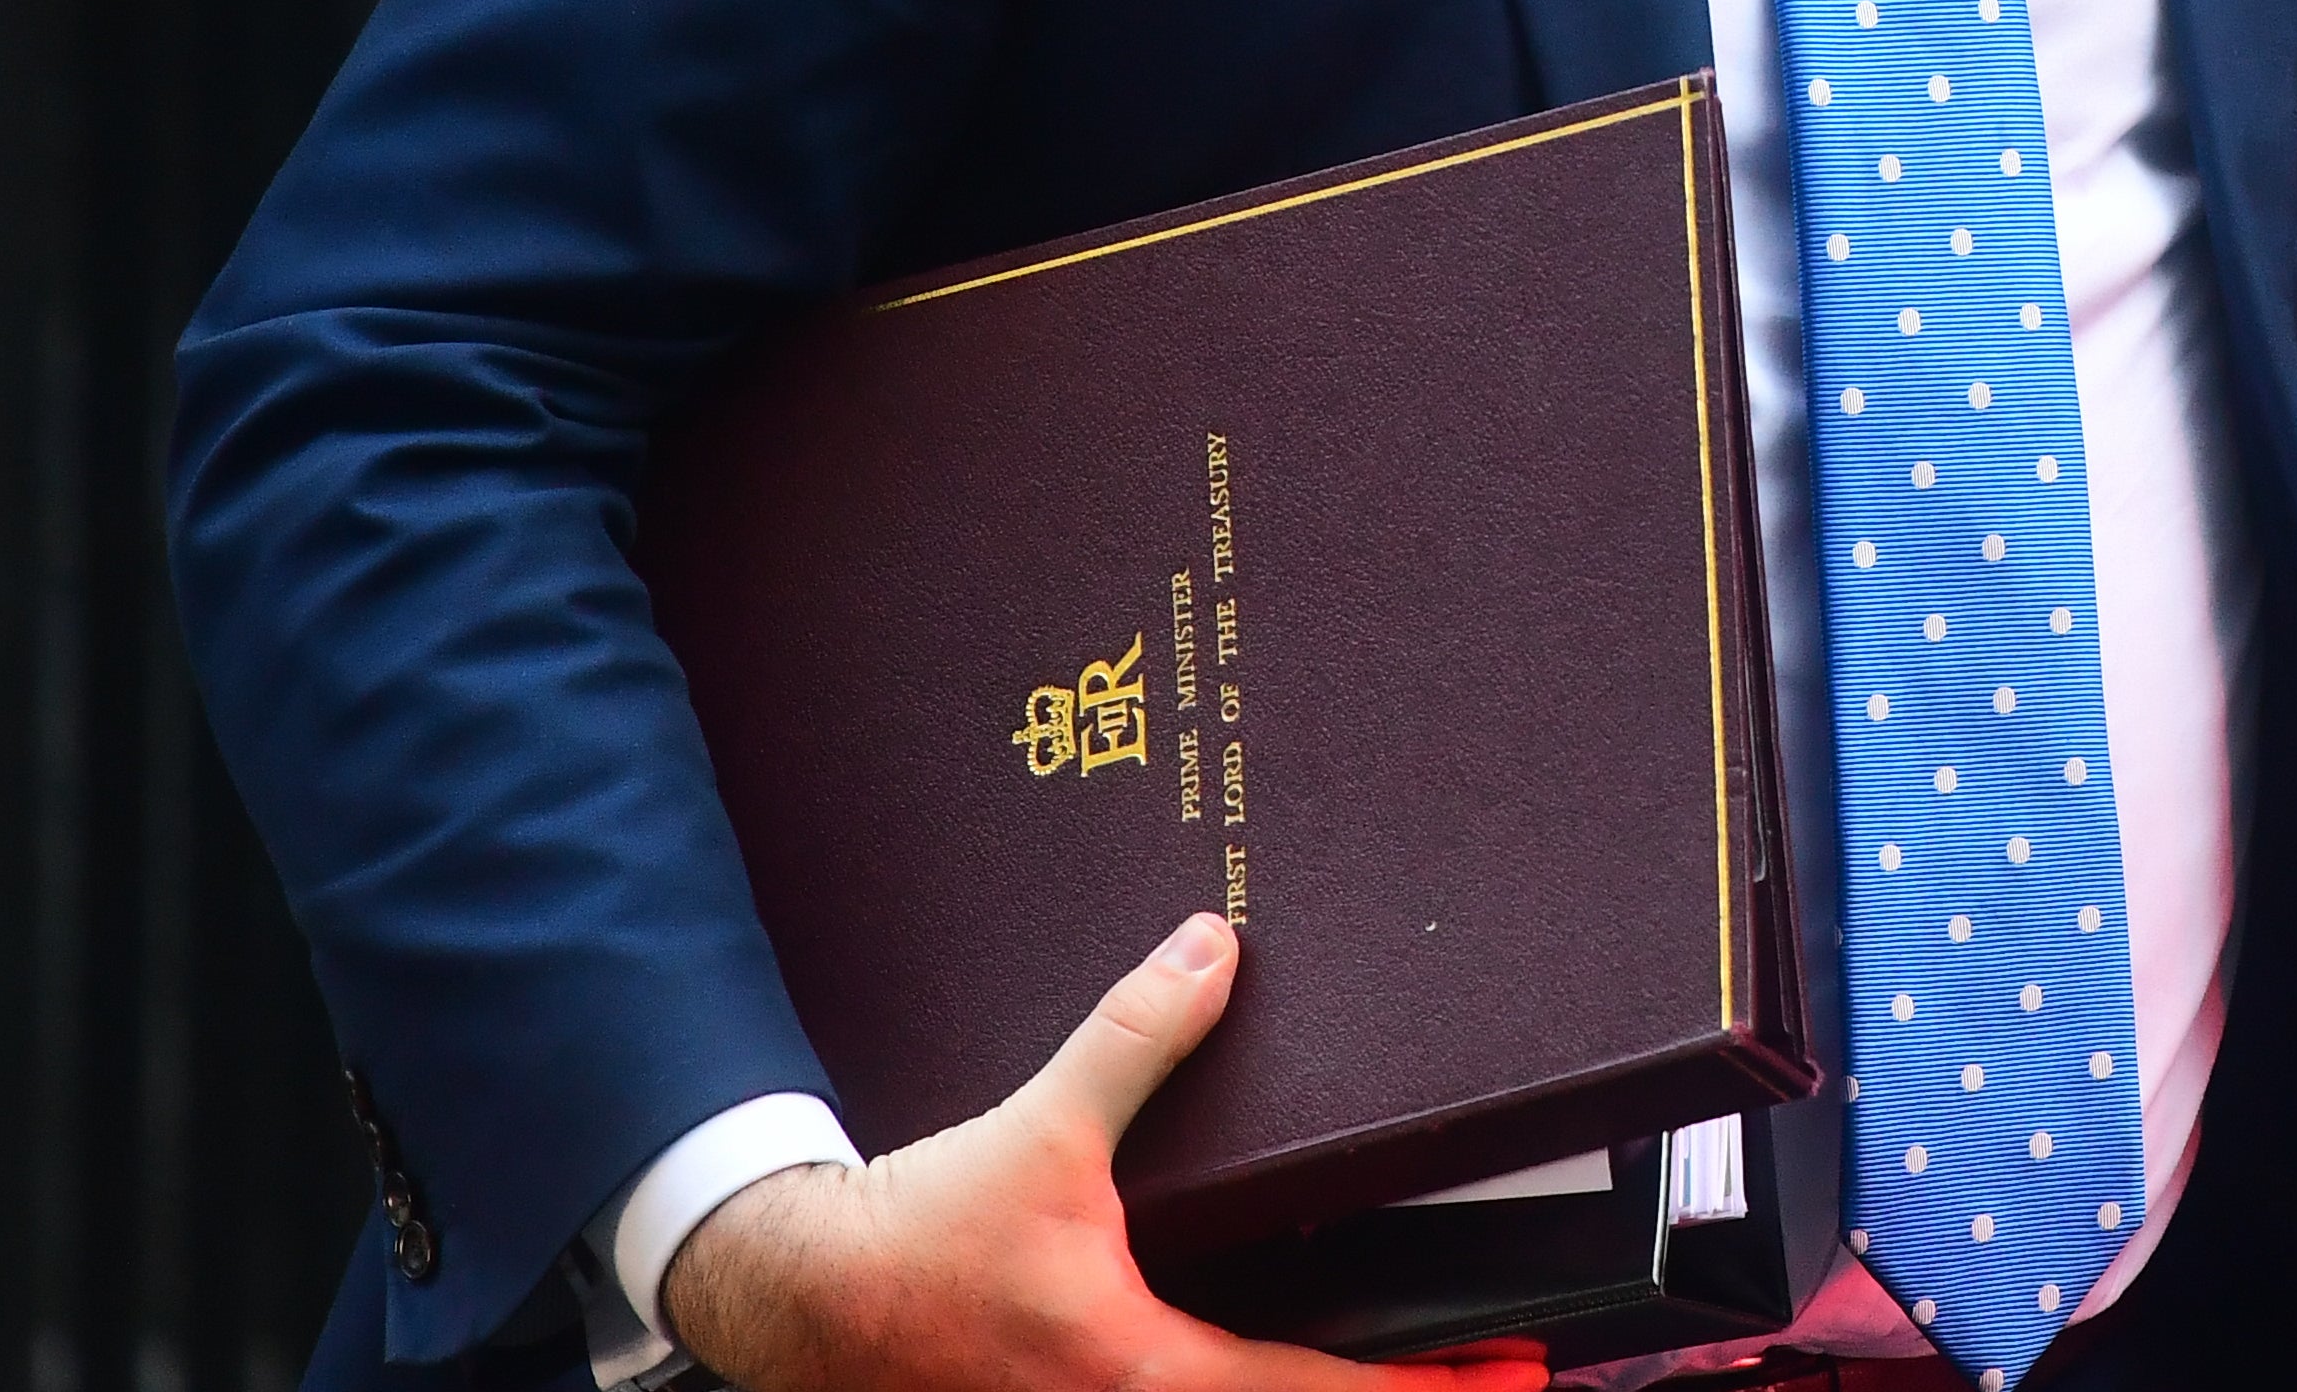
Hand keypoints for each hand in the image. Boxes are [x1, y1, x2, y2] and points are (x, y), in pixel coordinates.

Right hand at [664, 912, 1544, 1391]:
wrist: (793, 1295)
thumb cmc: (909, 1240)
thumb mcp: (1038, 1136)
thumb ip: (1134, 1042)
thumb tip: (1212, 949)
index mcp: (1137, 1370)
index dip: (1419, 1388)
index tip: (1503, 1374)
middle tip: (1493, 1378)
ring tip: (1407, 1371)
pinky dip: (1243, 1384)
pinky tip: (1271, 1358)